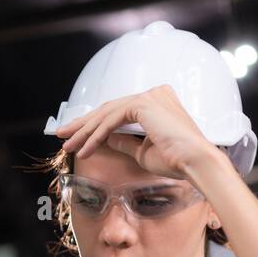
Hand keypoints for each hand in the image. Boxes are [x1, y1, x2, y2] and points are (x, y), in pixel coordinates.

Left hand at [53, 85, 221, 180]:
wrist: (195, 162)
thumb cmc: (176, 160)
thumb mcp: (142, 151)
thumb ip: (123, 141)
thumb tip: (104, 139)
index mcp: (157, 102)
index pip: (118, 110)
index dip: (94, 124)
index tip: (75, 136)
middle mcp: (154, 94)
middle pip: (109, 109)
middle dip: (82, 124)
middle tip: (62, 136)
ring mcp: (149, 96)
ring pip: (107, 114)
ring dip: (84, 132)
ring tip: (68, 146)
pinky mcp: (143, 104)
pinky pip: (112, 121)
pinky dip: (96, 136)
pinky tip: (84, 150)